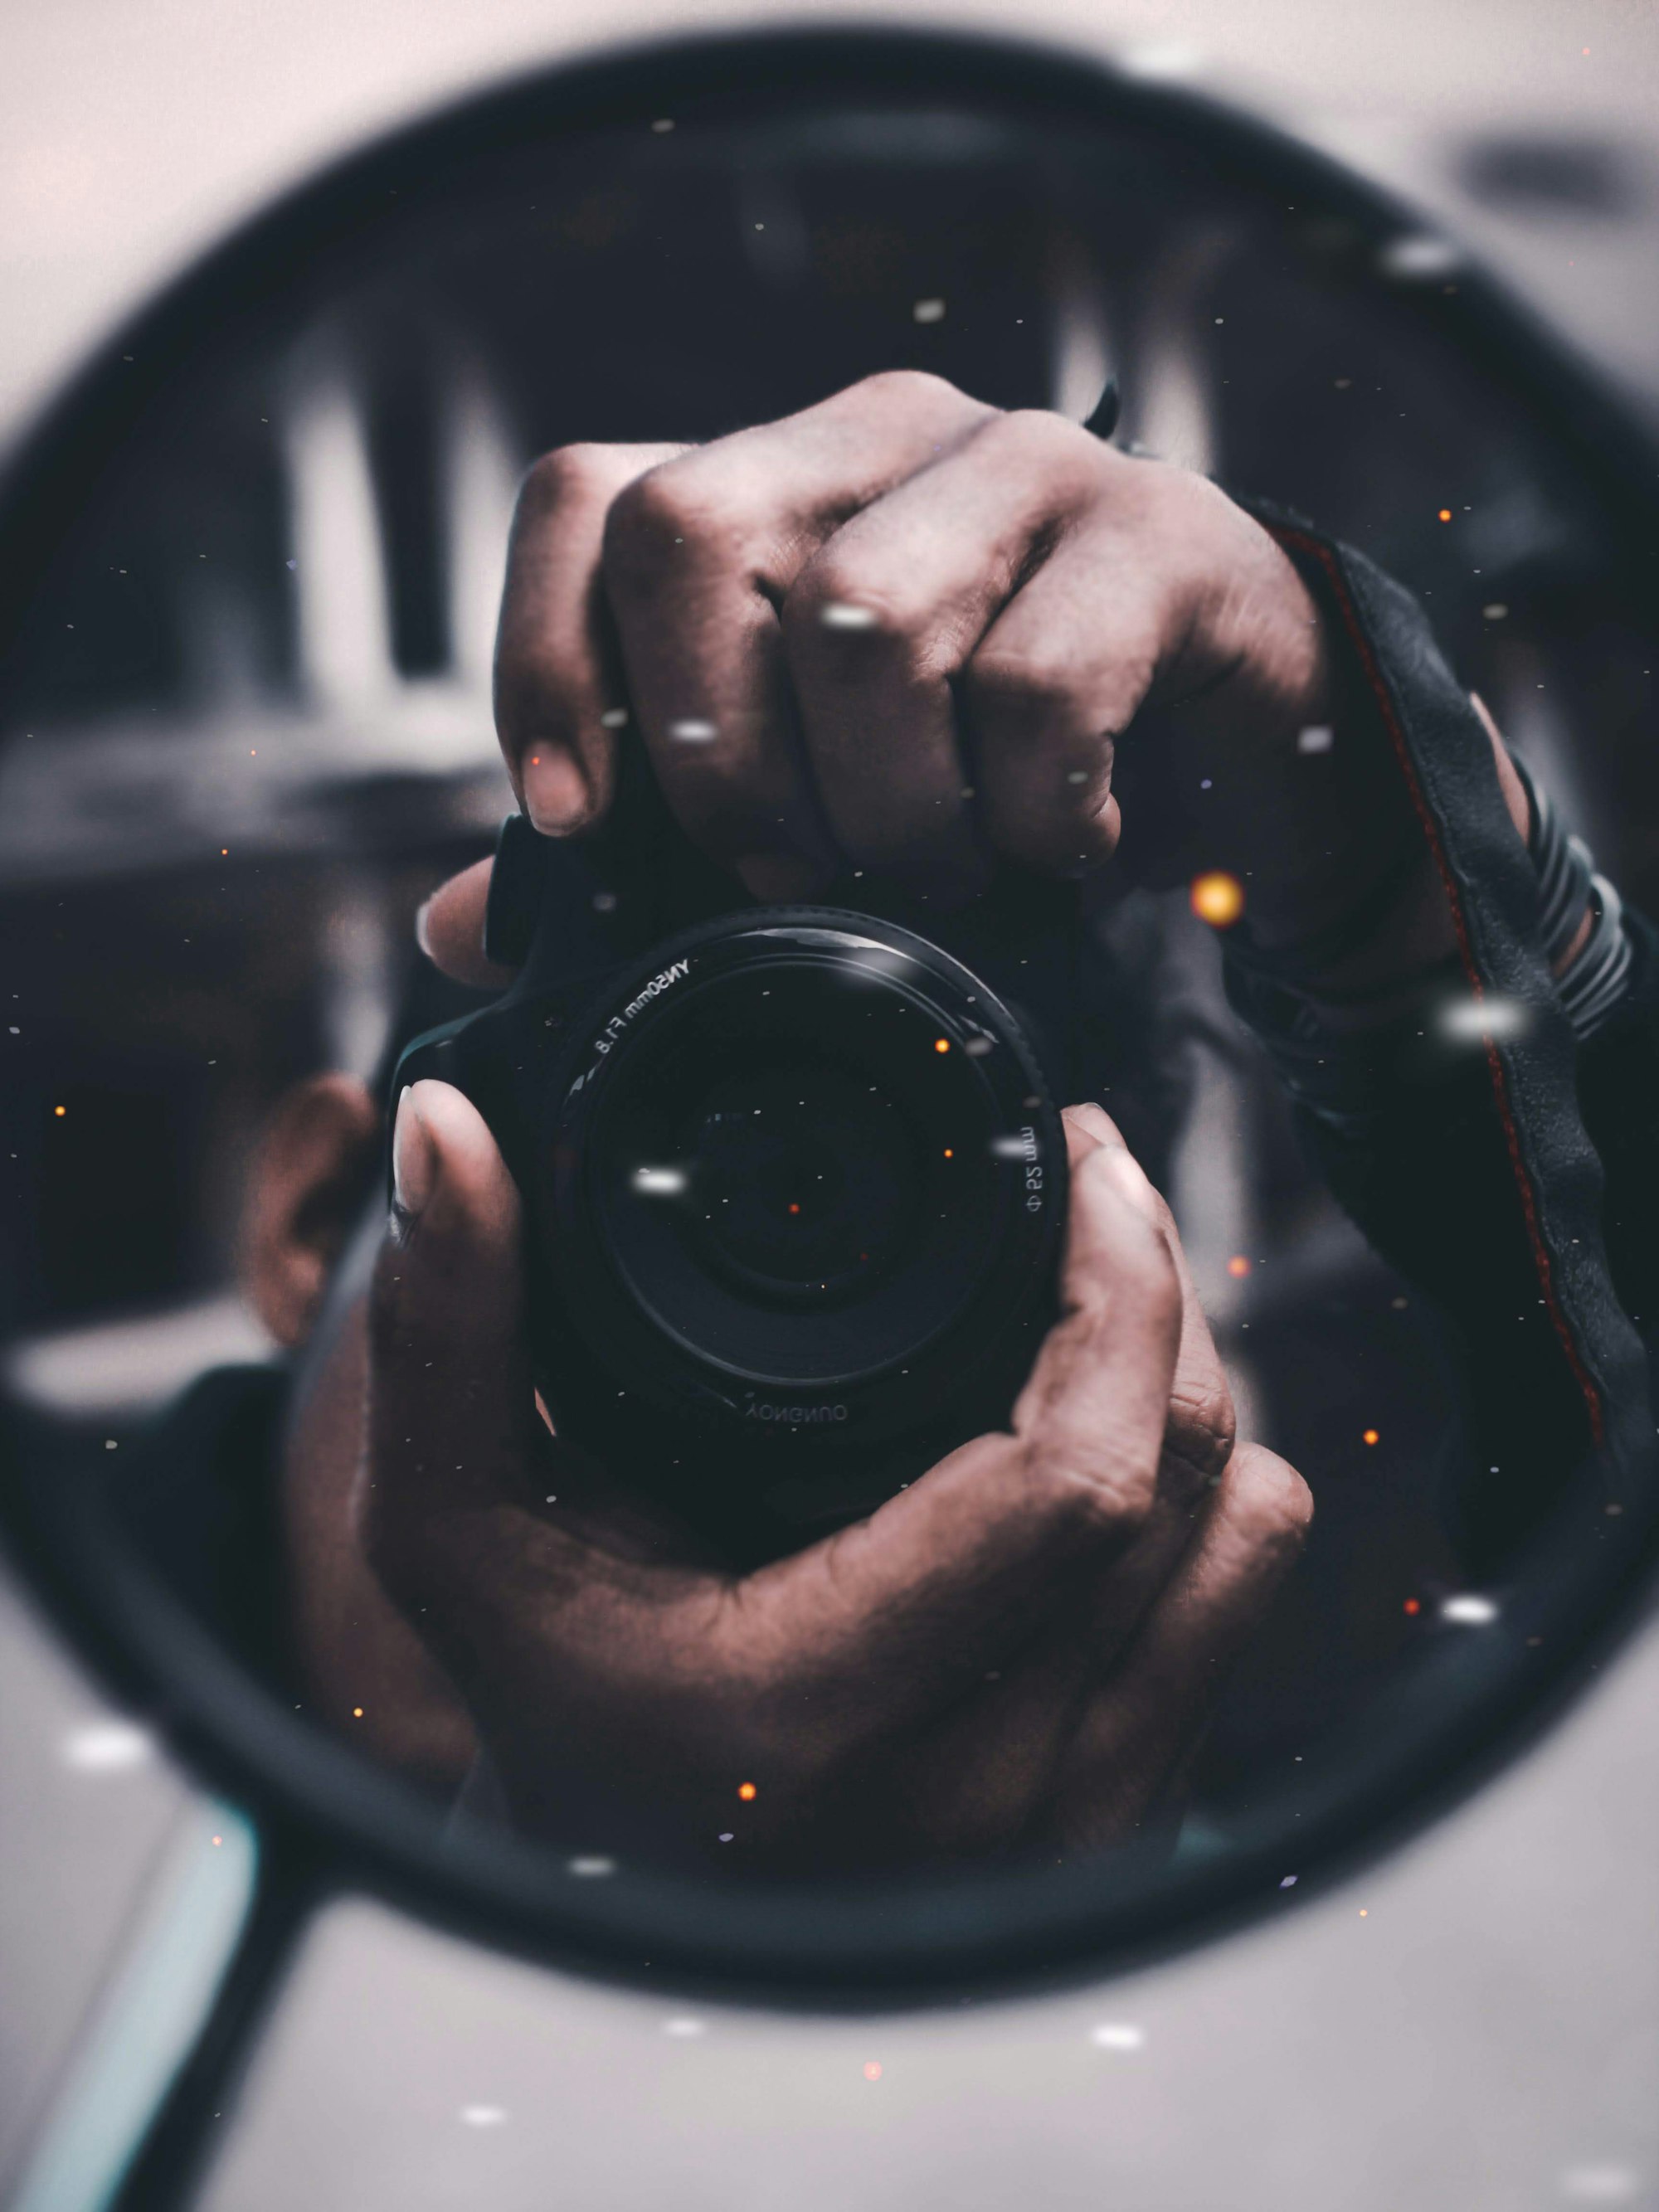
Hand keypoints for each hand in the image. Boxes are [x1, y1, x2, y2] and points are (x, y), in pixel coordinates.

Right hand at [363, 1065, 1309, 1870]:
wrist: (631, 1916)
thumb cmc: (554, 1725)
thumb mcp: (463, 1537)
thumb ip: (449, 1332)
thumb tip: (444, 1126)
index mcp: (837, 1709)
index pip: (1080, 1480)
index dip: (1117, 1293)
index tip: (1080, 1164)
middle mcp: (994, 1791)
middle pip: (1187, 1478)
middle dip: (1162, 1290)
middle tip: (1090, 1182)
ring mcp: (1082, 1821)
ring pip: (1245, 1537)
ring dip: (1197, 1383)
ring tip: (1106, 1296)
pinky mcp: (1131, 1823)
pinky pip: (1239, 1607)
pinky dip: (1206, 1492)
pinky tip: (1117, 1434)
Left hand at [490, 368, 1451, 990]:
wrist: (1258, 749)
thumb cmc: (1006, 773)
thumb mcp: (812, 806)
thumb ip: (651, 845)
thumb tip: (461, 929)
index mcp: (778, 482)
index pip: (591, 498)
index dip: (545, 660)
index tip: (573, 827)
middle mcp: (885, 439)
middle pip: (693, 526)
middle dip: (715, 754)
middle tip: (785, 874)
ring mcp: (1030, 468)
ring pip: (865, 619)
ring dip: (888, 810)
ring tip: (947, 872)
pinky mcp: (1165, 539)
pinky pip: (1040, 687)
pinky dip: (1031, 818)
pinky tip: (1062, 852)